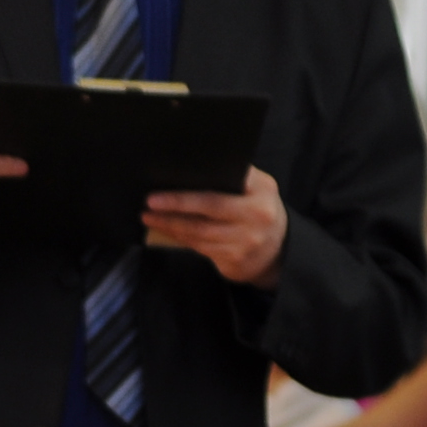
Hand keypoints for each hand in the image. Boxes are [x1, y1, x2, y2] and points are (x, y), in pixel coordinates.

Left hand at [144, 165, 286, 287]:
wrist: (276, 251)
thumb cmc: (256, 213)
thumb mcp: (257, 190)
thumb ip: (235, 178)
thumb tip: (193, 168)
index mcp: (263, 189)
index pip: (234, 177)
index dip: (206, 177)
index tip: (176, 174)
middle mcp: (258, 213)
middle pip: (211, 205)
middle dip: (178, 203)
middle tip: (151, 201)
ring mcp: (247, 239)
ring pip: (200, 230)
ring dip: (170, 224)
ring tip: (149, 217)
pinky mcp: (234, 259)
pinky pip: (199, 247)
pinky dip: (178, 237)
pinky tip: (164, 230)